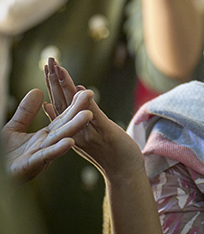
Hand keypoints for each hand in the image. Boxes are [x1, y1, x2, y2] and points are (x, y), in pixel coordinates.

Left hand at [2, 88, 92, 181]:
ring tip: (87, 115)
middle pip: (65, 125)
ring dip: (74, 127)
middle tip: (90, 95)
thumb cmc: (4, 155)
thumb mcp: (13, 129)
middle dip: (78, 110)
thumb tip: (37, 91)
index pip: (61, 118)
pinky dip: (58, 149)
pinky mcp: (31, 165)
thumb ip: (26, 112)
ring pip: (60, 139)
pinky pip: (46, 156)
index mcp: (43, 136)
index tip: (84, 91)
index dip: (72, 104)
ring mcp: (40, 155)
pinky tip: (69, 142)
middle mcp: (45, 144)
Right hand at [44, 58, 144, 181]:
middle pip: (62, 101)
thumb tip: (76, 94)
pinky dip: (86, 105)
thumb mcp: (93, 133)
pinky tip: (81, 90)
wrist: (125, 172)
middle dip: (55, 80)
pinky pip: (94, 118)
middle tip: (49, 60)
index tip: (48, 66)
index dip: (53, 84)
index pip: (60, 101)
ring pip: (72, 108)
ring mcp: (88, 133)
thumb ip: (81, 116)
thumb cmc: (112, 153)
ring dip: (64, 88)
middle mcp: (76, 130)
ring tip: (57, 70)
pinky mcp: (105, 134)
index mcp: (73, 129)